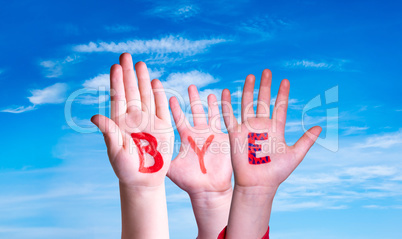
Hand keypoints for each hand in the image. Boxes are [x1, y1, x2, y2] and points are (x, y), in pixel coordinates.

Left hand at [91, 53, 173, 186]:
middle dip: (128, 74)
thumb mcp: (115, 151)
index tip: (115, 66)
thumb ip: (108, 132)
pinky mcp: (163, 126)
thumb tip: (94, 116)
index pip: (118, 97)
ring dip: (143, 80)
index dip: (116, 82)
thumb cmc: (126, 169)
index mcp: (120, 122)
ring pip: (145, 95)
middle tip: (126, 55)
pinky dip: (158, 95)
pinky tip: (155, 82)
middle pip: (131, 91)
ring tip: (140, 64)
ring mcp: (149, 121)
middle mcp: (134, 118)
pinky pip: (160, 107)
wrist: (144, 180)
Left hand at [167, 85, 231, 238]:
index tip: (170, 95)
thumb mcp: (170, 168)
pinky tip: (226, 94)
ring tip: (210, 92)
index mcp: (185, 136)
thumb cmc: (188, 181)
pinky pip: (225, 120)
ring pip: (211, 113)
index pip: (178, 117)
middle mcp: (198, 133)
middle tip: (191, 86)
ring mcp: (211, 135)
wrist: (208, 190)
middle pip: (195, 111)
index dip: (175, 107)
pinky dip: (226, 107)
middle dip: (193, 98)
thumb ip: (156, 156)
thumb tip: (139, 153)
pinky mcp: (224, 138)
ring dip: (210, 102)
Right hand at [222, 69, 321, 190]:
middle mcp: (262, 126)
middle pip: (263, 101)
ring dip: (248, 91)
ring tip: (250, 76)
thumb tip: (320, 126)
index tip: (285, 81)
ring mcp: (248, 129)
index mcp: (276, 129)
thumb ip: (306, 140)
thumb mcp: (295, 155)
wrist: (258, 184)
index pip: (280, 107)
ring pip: (247, 105)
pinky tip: (226, 92)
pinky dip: (227, 105)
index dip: (282, 94)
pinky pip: (229, 117)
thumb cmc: (276, 173)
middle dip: (265, 86)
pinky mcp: (235, 134)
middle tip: (267, 71)